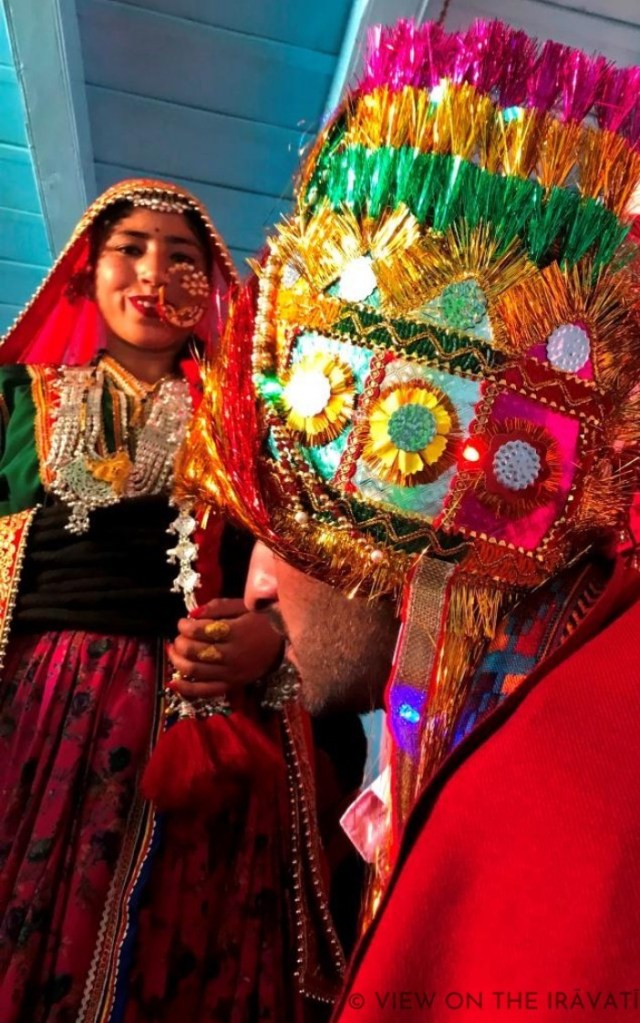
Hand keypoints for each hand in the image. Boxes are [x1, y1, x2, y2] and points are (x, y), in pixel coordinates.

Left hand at [167, 597, 283, 700]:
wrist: (283, 644)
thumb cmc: (262, 621)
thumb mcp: (244, 606)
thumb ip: (218, 606)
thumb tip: (191, 614)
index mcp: (235, 633)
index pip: (199, 631)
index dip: (184, 626)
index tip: (183, 622)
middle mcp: (232, 655)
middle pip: (194, 651)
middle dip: (180, 642)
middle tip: (180, 636)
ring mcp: (231, 673)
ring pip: (194, 670)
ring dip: (177, 660)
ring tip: (174, 650)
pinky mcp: (231, 685)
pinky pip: (204, 691)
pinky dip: (186, 689)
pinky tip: (172, 682)